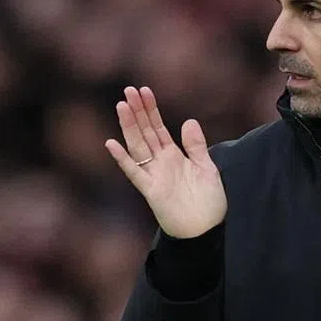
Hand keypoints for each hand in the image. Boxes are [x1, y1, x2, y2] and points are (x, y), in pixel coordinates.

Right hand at [105, 86, 226, 238]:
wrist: (205, 229)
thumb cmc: (208, 202)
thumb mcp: (207, 168)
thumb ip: (196, 146)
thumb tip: (188, 121)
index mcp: (174, 156)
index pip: (158, 127)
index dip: (151, 110)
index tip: (143, 91)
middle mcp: (160, 163)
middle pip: (145, 132)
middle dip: (137, 111)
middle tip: (128, 90)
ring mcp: (153, 175)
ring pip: (138, 146)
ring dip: (129, 127)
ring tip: (121, 106)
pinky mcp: (150, 190)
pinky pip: (134, 172)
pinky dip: (123, 159)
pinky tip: (112, 144)